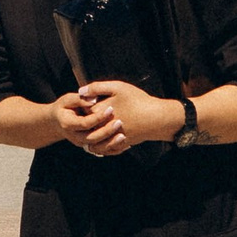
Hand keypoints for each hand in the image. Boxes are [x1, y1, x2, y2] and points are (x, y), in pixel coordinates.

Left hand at [65, 80, 186, 157]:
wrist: (156, 118)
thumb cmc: (138, 100)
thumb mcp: (118, 87)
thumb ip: (97, 87)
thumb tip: (80, 91)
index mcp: (100, 112)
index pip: (83, 110)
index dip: (83, 106)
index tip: (85, 102)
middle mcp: (102, 127)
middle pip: (87, 126)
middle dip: (86, 120)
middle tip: (88, 114)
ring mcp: (110, 137)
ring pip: (94, 139)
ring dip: (92, 134)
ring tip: (96, 125)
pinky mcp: (119, 144)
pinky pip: (105, 148)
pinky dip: (103, 144)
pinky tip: (105, 137)